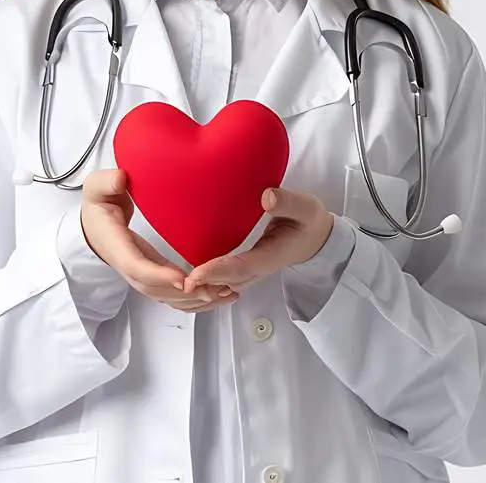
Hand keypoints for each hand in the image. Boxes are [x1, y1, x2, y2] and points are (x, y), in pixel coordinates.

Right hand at [80, 168, 237, 312]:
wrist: (93, 226)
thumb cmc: (98, 206)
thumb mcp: (97, 188)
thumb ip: (106, 183)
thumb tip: (120, 180)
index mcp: (117, 245)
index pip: (136, 266)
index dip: (158, 275)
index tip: (183, 279)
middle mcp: (129, 266)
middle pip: (155, 290)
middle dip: (184, 294)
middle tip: (215, 289)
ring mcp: (141, 275)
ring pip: (165, 297)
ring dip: (194, 300)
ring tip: (224, 293)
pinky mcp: (153, 276)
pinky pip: (171, 295)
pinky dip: (193, 301)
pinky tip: (217, 296)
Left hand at [184, 188, 333, 294]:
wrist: (314, 239)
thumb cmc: (308, 222)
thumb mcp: (306, 208)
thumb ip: (288, 203)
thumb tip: (266, 198)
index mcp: (270, 256)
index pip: (240, 268)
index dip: (217, 272)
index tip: (195, 274)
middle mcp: (256, 269)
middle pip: (224, 284)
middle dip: (200, 285)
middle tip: (174, 282)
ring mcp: (248, 272)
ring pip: (220, 287)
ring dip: (198, 287)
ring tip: (171, 281)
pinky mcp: (242, 268)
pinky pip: (220, 281)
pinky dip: (203, 282)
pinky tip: (182, 275)